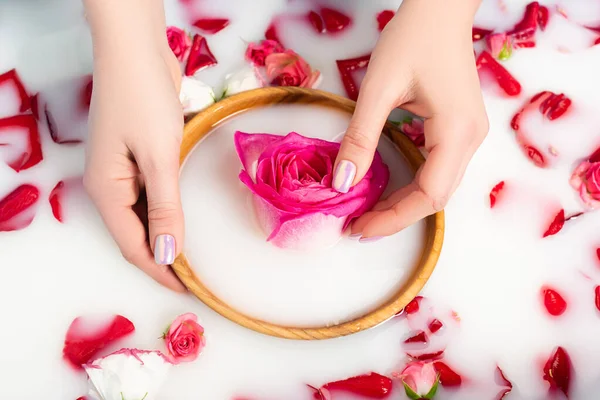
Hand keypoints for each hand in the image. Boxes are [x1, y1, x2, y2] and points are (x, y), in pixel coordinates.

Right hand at [84, 19, 185, 290]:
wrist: (136, 49)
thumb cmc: (143, 97)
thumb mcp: (158, 157)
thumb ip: (165, 208)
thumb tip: (168, 255)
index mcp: (107, 190)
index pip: (132, 246)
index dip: (159, 270)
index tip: (188, 289)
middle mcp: (111, 185)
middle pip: (137, 234)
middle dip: (164, 257)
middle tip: (197, 276)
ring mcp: (124, 171)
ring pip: (146, 216)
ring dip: (168, 235)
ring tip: (196, 255)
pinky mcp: (139, 156)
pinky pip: (153, 194)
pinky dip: (170, 210)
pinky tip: (188, 216)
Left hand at [332, 0, 487, 239]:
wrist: (440, 9)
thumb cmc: (413, 38)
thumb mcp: (378, 89)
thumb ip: (360, 138)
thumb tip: (342, 184)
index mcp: (456, 132)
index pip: (428, 195)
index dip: (393, 218)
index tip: (358, 228)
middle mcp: (471, 140)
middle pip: (436, 197)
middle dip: (396, 216)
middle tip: (357, 225)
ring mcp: (469, 136)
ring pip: (438, 187)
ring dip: (403, 203)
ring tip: (367, 212)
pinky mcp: (460, 130)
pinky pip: (437, 170)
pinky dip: (411, 185)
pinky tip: (386, 188)